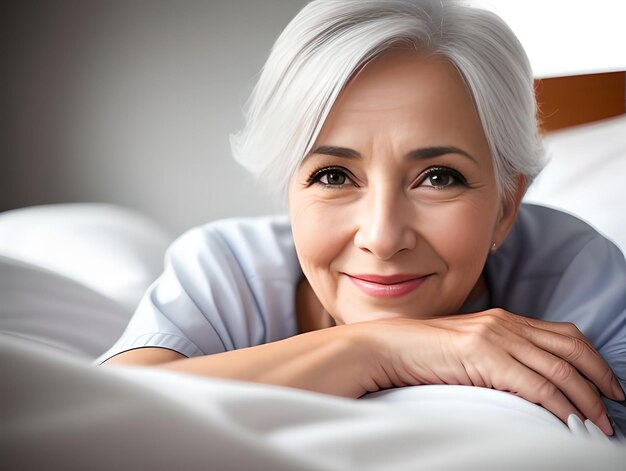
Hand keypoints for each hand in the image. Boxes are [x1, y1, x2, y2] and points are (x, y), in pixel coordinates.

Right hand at [361, 309, 623, 435]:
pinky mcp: (483, 356)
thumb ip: (500, 356)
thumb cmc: (425, 353)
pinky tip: (567, 422)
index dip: (593, 360)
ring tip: (596, 424)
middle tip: (613, 406)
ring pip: (558, 368)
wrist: (389, 347)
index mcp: (504, 319)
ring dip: (584, 399)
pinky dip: (558, 405)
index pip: (564, 334)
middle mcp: (505, 323)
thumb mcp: (470, 349)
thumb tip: (530, 384)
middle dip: (599, 378)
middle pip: (570, 346)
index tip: (608, 386)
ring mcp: (494, 337)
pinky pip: (534, 384)